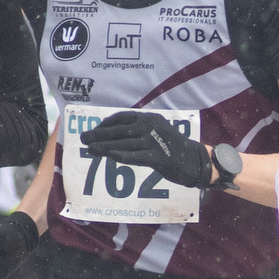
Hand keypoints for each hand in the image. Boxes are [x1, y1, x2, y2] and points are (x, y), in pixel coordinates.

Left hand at [83, 109, 216, 190]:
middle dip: (99, 134)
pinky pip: (137, 157)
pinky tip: (110, 156)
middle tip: (83, 138)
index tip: (93, 130)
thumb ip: (138, 132)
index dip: (105, 124)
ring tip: (89, 149)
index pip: (122, 118)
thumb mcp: (156, 132)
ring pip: (125, 144)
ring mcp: (155, 141)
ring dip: (105, 146)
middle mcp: (151, 126)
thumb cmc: (172, 148)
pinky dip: (123, 156)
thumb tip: (113, 136)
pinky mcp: (159, 157)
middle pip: (119, 130)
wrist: (195, 161)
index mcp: (149, 118)